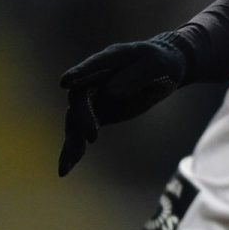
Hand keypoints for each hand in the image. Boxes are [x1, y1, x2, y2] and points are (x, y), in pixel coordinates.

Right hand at [58, 36, 189, 174]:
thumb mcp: (156, 65)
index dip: (78, 73)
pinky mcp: (98, 115)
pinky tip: (65, 169)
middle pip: (80, 99)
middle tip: (90, 137)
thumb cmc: (160, 62)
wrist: (163, 68)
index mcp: (109, 60)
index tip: (65, 83)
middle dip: (82, 118)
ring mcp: (94, 98)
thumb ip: (136, 76)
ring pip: (76, 119)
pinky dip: (74, 150)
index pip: (91, 67)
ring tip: (71, 161)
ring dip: (73, 139)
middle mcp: (94, 80)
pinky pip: (82, 133)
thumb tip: (110, 92)